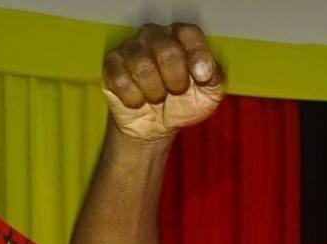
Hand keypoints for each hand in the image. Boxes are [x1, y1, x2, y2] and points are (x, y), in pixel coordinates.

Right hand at [102, 23, 224, 141]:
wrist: (158, 125)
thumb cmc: (185, 103)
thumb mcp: (209, 95)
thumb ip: (215, 79)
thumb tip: (204, 71)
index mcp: (181, 37)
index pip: (190, 34)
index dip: (197, 55)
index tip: (201, 78)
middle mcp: (154, 35)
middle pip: (167, 50)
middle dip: (176, 81)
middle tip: (177, 91)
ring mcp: (130, 48)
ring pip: (142, 66)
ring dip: (155, 92)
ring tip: (158, 97)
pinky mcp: (111, 65)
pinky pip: (120, 81)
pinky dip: (134, 99)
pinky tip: (139, 100)